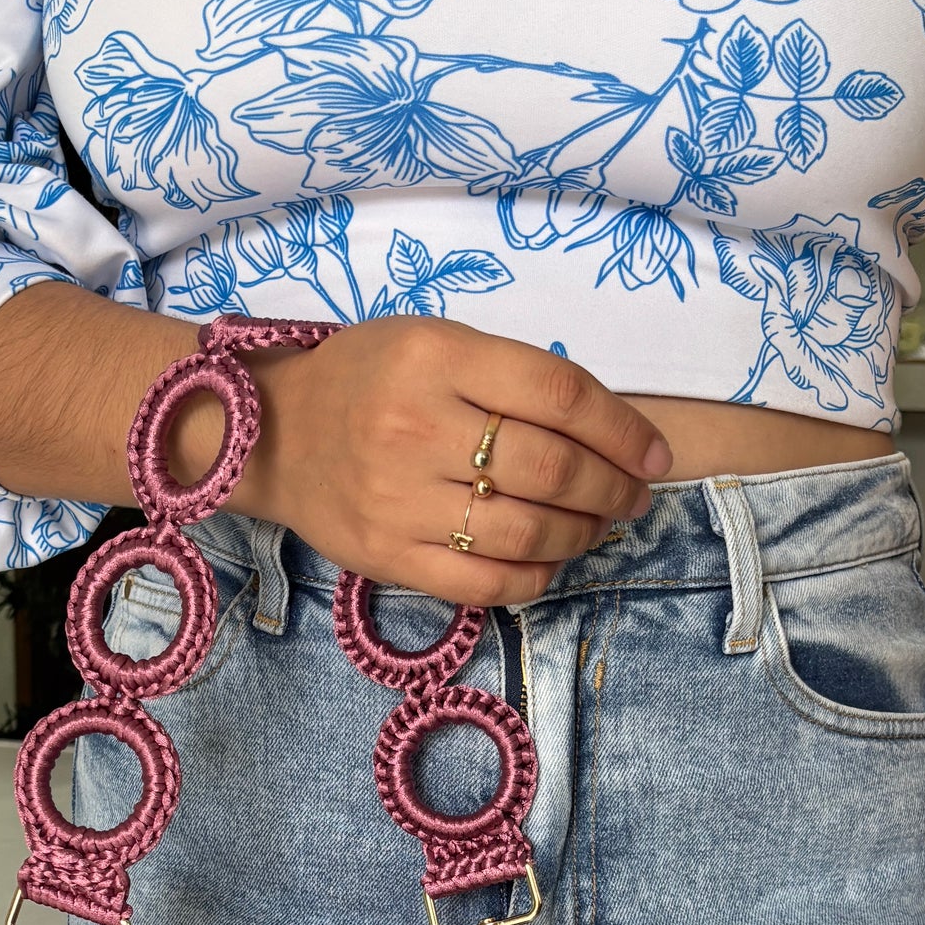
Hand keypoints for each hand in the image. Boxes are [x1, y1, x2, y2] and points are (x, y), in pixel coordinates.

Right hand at [224, 319, 672, 607]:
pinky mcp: (387, 556)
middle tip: (631, 500)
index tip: (653, 456)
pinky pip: (483, 582)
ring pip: (524, 530)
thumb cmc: (367, 380)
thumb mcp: (431, 342)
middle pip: (550, 468)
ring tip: (595, 530)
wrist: (272, 435)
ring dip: (580, 536)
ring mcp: (399, 499)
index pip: (559, 395)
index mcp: (435, 356)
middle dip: (611, 490)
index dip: (623, 430)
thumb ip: (509, 376)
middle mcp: (416, 427)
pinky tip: (548, 562)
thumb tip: (608, 432)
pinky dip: (533, 578)